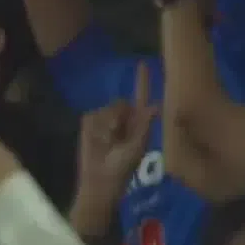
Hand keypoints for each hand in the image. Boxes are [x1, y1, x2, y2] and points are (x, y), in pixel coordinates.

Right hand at [77, 62, 155, 202]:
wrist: (99, 180)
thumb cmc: (122, 169)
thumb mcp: (137, 148)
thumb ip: (145, 126)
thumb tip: (155, 106)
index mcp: (138, 124)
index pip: (141, 98)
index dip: (142, 82)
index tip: (142, 64)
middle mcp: (122, 120)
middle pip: (121, 102)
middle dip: (119, 115)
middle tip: (117, 133)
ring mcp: (104, 121)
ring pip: (107, 109)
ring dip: (108, 124)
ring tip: (107, 142)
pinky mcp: (89, 125)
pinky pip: (92, 115)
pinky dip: (95, 128)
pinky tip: (97, 140)